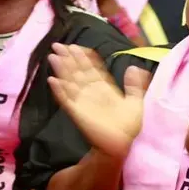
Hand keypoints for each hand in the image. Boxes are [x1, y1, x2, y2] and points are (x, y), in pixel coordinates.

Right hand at [47, 43, 147, 160]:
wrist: (122, 145)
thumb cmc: (129, 126)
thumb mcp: (136, 102)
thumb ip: (134, 85)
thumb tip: (134, 67)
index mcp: (105, 89)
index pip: (92, 69)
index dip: (84, 58)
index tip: (76, 46)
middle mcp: (91, 93)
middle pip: (77, 72)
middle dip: (68, 59)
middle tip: (58, 44)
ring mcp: (83, 102)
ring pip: (70, 82)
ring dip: (62, 69)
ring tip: (53, 56)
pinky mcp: (77, 113)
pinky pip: (66, 100)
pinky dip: (59, 90)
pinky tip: (52, 80)